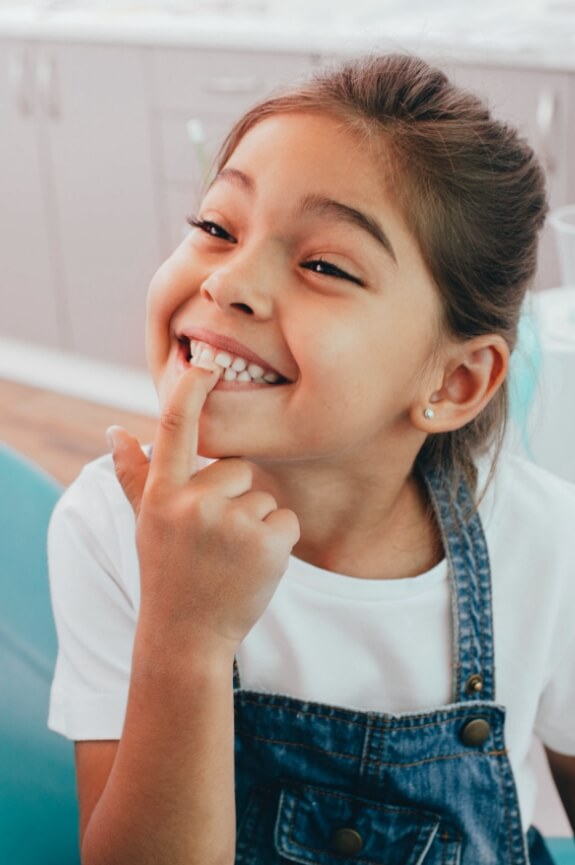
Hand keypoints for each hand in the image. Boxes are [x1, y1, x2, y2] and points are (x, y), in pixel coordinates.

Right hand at [107, 367, 299, 653]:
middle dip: (234, 497)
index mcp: (163, 493)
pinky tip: (253, 567)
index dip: (191, 390)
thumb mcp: (146, 523)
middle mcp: (193, 502)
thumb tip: (115, 430)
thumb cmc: (167, 572)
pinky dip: (278, 541)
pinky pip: (286, 519)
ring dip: (255, 524)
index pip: (174, 427)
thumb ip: (134, 475)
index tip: (204, 362)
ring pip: (263, 496)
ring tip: (230, 558)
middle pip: (238, 468)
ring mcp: (231, 522)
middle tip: (215, 540)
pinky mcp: (267, 543)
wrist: (187, 636)